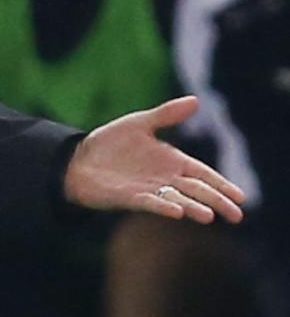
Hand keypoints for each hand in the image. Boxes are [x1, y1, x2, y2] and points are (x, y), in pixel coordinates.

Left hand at [65, 97, 246, 223]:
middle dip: (217, 202)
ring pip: (177, 200)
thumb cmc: (109, 142)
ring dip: (193, 208)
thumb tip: (196, 101)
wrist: (77, 159)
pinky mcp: (128, 198)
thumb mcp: (140, 123)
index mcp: (172, 162)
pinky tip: (177, 212)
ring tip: (209, 216)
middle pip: (197, 191)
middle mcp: (164, 179)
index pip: (203, 175)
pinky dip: (163, 207)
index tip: (240, 197)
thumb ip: (166, 114)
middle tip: (237, 215)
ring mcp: (147, 190)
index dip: (221, 185)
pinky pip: (149, 203)